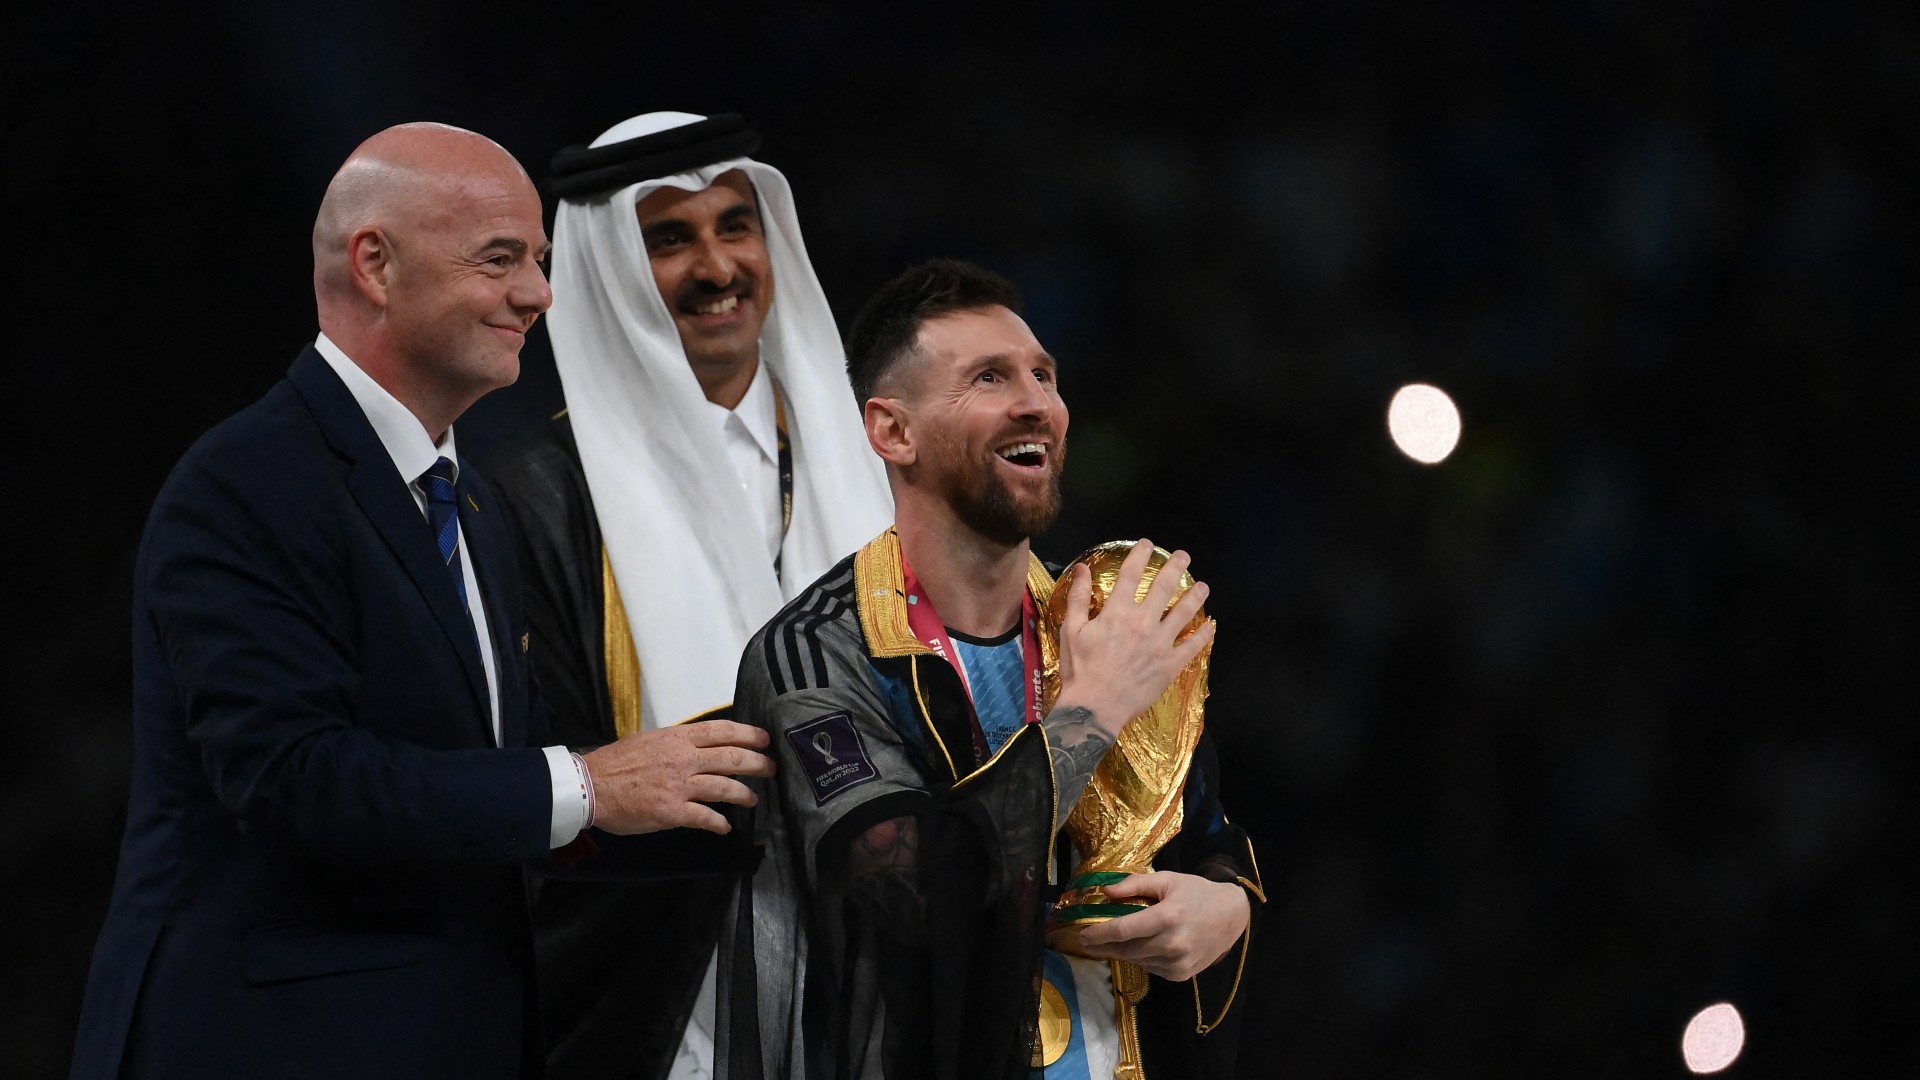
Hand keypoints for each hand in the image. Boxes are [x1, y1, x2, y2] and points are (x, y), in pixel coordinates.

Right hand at [580, 720, 774, 834]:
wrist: (591, 786)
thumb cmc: (616, 763)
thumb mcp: (649, 740)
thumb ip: (676, 744)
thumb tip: (697, 748)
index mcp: (677, 738)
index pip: (721, 731)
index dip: (748, 734)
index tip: (765, 738)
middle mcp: (683, 759)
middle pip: (731, 757)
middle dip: (757, 763)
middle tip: (771, 768)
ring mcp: (680, 785)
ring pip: (725, 788)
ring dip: (744, 794)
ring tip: (753, 799)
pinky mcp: (672, 811)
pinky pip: (705, 817)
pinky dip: (719, 823)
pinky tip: (725, 827)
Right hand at [1054, 539, 1213, 738]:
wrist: (1094, 707)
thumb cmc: (1080, 669)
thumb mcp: (1070, 630)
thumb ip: (1078, 597)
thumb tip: (1083, 568)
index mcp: (1117, 612)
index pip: (1131, 574)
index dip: (1140, 555)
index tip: (1148, 545)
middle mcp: (1143, 622)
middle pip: (1164, 587)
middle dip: (1176, 567)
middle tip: (1184, 556)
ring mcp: (1160, 643)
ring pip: (1184, 613)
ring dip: (1196, 596)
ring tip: (1203, 586)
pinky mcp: (1170, 664)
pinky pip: (1192, 646)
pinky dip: (1203, 635)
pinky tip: (1210, 626)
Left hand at [1072, 871, 1248, 981]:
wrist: (1231, 916)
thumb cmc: (1197, 893)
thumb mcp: (1167, 880)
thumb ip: (1135, 884)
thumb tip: (1105, 891)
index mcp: (1167, 917)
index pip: (1123, 930)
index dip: (1099, 934)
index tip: (1082, 935)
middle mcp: (1172, 944)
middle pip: (1126, 950)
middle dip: (1103, 947)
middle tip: (1085, 943)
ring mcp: (1177, 963)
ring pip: (1136, 960)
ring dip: (1119, 953)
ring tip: (1106, 944)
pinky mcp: (1181, 975)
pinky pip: (1150, 968)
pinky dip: (1140, 958)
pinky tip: (1136, 948)